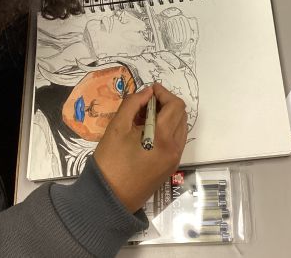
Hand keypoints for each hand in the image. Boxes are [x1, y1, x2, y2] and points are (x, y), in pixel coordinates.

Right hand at [93, 82, 186, 213]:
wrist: (109, 200)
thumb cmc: (110, 162)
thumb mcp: (117, 127)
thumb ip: (133, 104)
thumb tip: (147, 92)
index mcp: (163, 136)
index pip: (175, 105)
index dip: (164, 93)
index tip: (149, 90)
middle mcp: (175, 147)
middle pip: (181, 115)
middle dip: (166, 103)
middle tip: (145, 103)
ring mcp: (174, 158)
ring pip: (180, 127)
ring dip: (168, 116)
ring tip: (145, 118)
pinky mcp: (171, 167)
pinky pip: (176, 140)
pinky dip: (167, 130)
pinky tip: (148, 132)